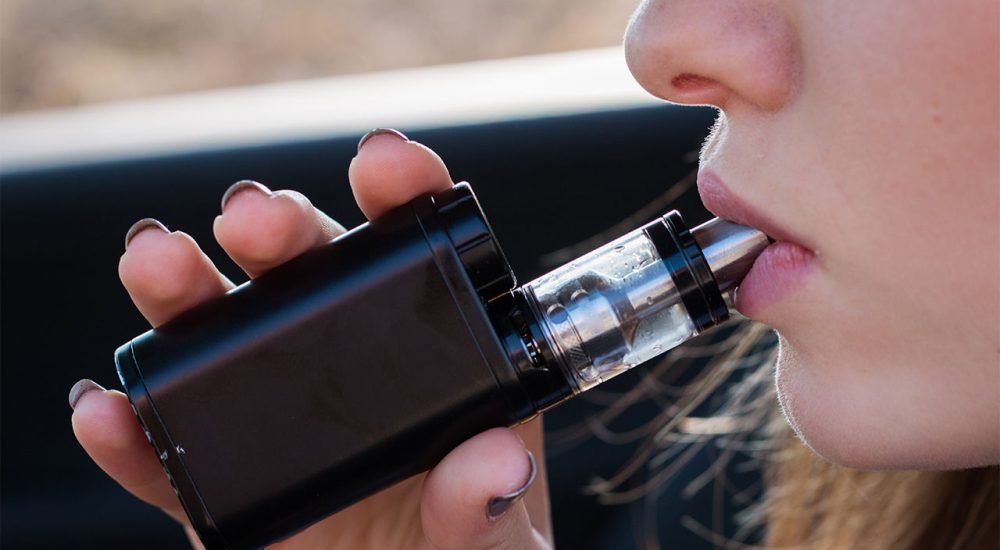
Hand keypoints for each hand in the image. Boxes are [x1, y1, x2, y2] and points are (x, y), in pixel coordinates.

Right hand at [69, 129, 552, 549]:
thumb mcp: (500, 537)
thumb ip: (492, 504)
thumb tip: (493, 461)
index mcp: (437, 364)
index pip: (422, 261)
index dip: (404, 197)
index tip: (385, 163)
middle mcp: (353, 374)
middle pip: (311, 277)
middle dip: (281, 232)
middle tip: (257, 218)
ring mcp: (283, 422)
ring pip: (226, 342)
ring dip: (187, 294)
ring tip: (158, 262)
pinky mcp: (227, 488)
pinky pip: (172, 458)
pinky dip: (135, 434)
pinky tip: (108, 408)